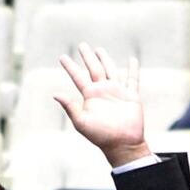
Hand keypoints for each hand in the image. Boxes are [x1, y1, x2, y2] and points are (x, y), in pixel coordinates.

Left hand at [54, 42, 150, 167]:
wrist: (121, 143)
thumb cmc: (100, 135)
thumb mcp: (81, 122)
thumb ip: (70, 107)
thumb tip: (55, 94)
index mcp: (90, 96)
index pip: (78, 77)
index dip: (70, 67)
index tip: (62, 57)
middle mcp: (103, 91)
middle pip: (94, 69)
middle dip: (88, 57)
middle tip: (82, 45)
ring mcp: (117, 92)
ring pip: (111, 70)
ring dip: (105, 60)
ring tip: (99, 50)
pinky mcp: (131, 96)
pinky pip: (133, 80)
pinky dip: (133, 70)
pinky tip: (132, 60)